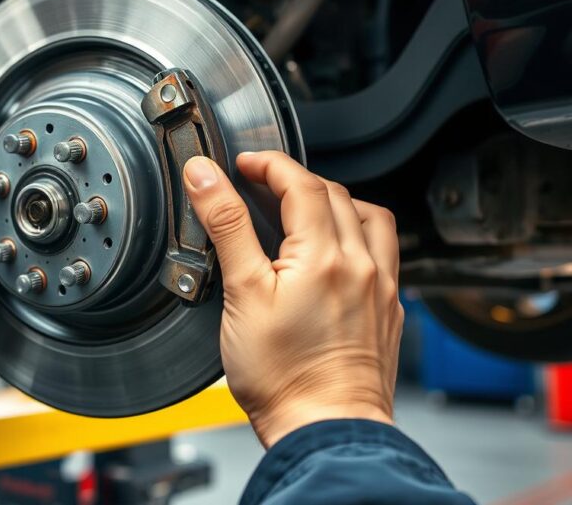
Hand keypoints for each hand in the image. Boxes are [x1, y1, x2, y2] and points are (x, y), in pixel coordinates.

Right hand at [183, 152, 402, 447]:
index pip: (300, 183)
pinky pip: (384, 252)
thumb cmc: (282, 376)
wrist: (325, 429)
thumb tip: (206, 177)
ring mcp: (380, 288)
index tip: (244, 165)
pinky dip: (360, 234)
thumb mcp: (241, 293)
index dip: (268, 165)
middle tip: (261, 184)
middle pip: (335, 194)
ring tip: (305, 208)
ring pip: (369, 218)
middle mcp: (362, 265)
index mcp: (325, 255)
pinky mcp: (388, 311)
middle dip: (295, 179)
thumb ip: (226, 227)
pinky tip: (339, 251)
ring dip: (336, 201)